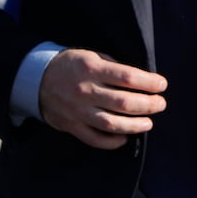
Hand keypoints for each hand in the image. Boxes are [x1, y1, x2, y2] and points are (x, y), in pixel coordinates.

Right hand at [39, 49, 165, 147]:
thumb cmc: (71, 65)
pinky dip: (111, 142)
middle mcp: (84, 90)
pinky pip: (94, 139)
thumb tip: (142, 81)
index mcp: (91, 68)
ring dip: (135, 125)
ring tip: (148, 123)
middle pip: (123, 102)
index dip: (149, 83)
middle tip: (160, 104)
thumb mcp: (91, 56)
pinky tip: (124, 138)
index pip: (128, 77)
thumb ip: (114, 67)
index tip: (162, 85)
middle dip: (148, 105)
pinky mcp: (70, 125)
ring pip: (111, 123)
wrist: (34, 79)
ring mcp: (77, 110)